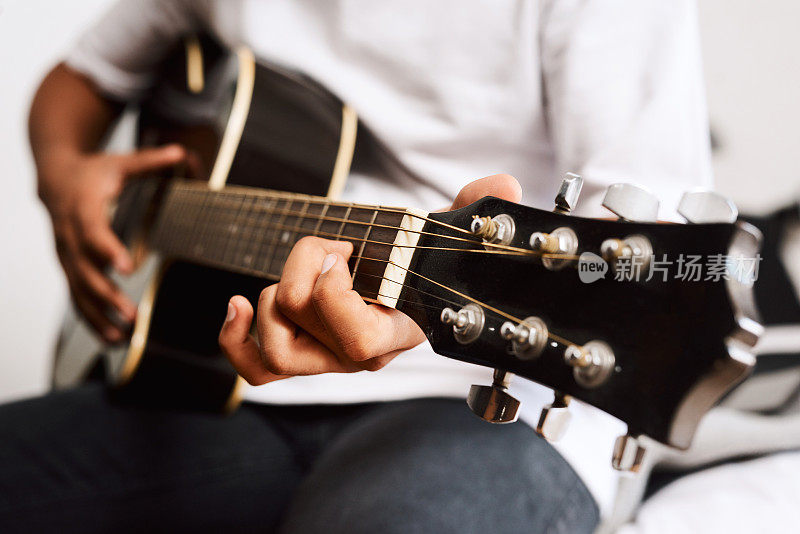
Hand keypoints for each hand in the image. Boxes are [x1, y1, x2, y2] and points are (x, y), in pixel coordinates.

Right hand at [39, 145, 186, 342]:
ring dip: (97, 314)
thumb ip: (151, 161)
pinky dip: (91, 318)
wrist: (54, 177)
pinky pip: (76, 297)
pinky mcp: (67, 267)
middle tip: (130, 314)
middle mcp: (69, 234)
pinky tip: (110, 337)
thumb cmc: (93, 172)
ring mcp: (65, 254)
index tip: (126, 267)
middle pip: (84, 269)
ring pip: (77, 289)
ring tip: (121, 336)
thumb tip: (180, 152)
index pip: (92, 231)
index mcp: (82, 207)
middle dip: (106, 294)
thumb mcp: (120, 162)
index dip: (107, 249)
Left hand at [219, 174, 521, 384]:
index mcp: (398, 332)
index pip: (359, 340)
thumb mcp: (444, 231)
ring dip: (275, 294)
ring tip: (305, 268)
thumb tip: (503, 186)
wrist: (397, 284)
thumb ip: (473, 208)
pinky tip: (238, 304)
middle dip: (301, 269)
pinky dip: (236, 338)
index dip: (336, 294)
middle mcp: (359, 356)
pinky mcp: (296, 356)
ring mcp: (326, 360)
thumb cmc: (417, 260)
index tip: (344, 253)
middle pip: (301, 327)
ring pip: (276, 347)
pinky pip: (256, 369)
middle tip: (331, 246)